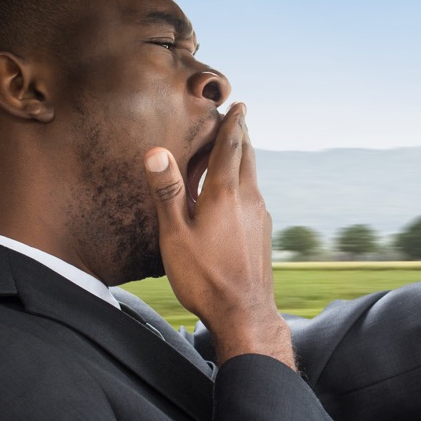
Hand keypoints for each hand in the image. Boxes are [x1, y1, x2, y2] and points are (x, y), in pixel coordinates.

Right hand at [143, 103, 293, 366]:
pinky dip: (244, 185)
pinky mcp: (263, 235)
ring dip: (243, 160)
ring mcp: (260, 218)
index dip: (233, 124)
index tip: (237, 105)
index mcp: (225, 194)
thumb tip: (156, 152)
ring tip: (234, 151)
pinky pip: (254, 198)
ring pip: (252, 178)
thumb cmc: (205, 277)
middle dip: (241, 136)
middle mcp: (248, 200)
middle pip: (247, 158)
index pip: (231, 147)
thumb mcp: (175, 235)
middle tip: (239, 118)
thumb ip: (167, 192)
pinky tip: (235, 197)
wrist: (245, 314)